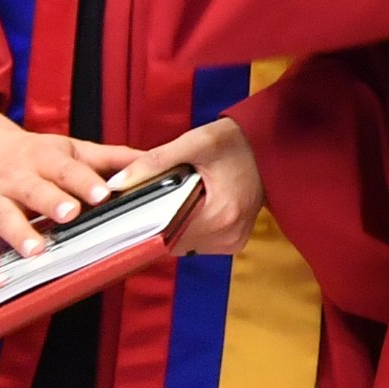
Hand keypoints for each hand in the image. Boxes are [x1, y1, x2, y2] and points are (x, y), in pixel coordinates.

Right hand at [0, 102, 133, 272]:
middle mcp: (18, 178)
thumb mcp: (70, 148)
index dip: (85, 181)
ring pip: (5, 216)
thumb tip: (152, 161)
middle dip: (53, 203)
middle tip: (70, 215)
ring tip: (35, 250)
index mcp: (46, 159)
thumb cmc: (31, 152)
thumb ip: (111, 158)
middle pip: (37, 191)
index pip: (68, 170)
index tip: (102, 193)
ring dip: (19, 233)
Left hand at [127, 116, 260, 258]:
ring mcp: (232, 241)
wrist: (271, 145)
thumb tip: (117, 183)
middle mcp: (228, 235)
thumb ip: (154, 162)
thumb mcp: (195, 142)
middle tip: (156, 197)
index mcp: (220, 216)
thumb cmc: (238, 141)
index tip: (135, 206)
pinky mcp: (233, 240)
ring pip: (182, 245)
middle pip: (171, 243)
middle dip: (157, 222)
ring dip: (172, 226)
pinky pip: (197, 243)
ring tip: (174, 201)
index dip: (143, 221)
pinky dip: (187, 228)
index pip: (164, 235)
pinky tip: (188, 208)